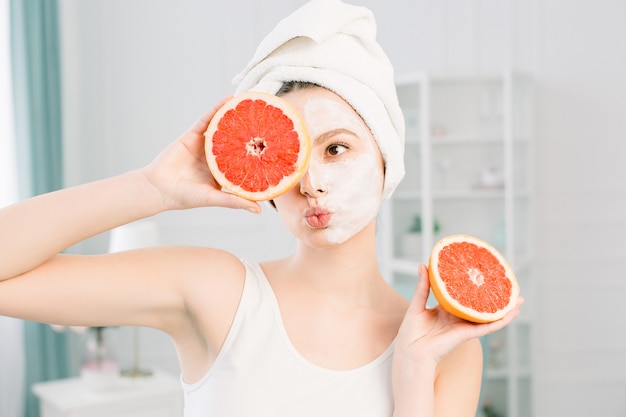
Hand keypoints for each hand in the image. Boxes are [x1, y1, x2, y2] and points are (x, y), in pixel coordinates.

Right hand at [142, 98, 260, 212]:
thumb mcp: (214, 198)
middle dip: (251, 132)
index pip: (244, 160)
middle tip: (270, 121)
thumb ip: (235, 201)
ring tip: (253, 105)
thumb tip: (259, 210)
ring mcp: (205, 144)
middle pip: (237, 141)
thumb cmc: (185, 197)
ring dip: (237, 116)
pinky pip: (207, 119)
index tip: (275, 147)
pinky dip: (217, 109)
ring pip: (224, 128)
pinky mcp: (193, 135)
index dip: (258, 153)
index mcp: (223, 171)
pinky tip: (229, 99)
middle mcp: (216, 156)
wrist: (159, 188)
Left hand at [394, 264, 522, 367]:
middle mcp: (458, 318)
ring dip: (504, 309)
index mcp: (446, 310)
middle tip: (508, 287)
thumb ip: (423, 286)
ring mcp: (464, 326)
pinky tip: (512, 314)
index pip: (463, 297)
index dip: (473, 288)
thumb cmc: (411, 332)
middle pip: (479, 306)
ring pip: (488, 317)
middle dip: (494, 298)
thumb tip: (423, 264)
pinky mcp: (467, 334)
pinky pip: (487, 327)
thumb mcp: (417, 304)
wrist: (411, 351)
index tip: (482, 277)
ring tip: (519, 299)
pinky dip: (500, 321)